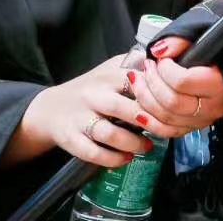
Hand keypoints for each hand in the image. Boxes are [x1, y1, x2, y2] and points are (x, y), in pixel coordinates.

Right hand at [18, 55, 155, 168]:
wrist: (51, 108)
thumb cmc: (89, 90)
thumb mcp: (108, 71)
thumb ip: (134, 66)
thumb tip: (166, 64)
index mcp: (106, 76)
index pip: (136, 82)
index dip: (157, 96)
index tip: (170, 107)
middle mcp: (92, 96)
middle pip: (123, 108)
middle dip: (148, 123)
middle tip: (163, 130)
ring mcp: (80, 118)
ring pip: (110, 134)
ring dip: (133, 144)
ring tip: (146, 146)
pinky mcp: (72, 139)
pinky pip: (94, 153)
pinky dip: (114, 159)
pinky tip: (126, 158)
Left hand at [128, 36, 222, 137]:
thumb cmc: (214, 54)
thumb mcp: (200, 39)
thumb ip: (178, 42)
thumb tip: (159, 51)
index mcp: (218, 83)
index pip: (183, 82)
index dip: (165, 69)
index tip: (162, 60)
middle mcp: (212, 106)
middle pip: (172, 103)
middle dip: (151, 83)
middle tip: (146, 67)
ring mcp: (202, 119)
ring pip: (167, 118)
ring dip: (145, 99)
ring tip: (138, 81)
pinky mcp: (192, 127)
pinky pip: (167, 132)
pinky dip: (149, 122)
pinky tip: (138, 110)